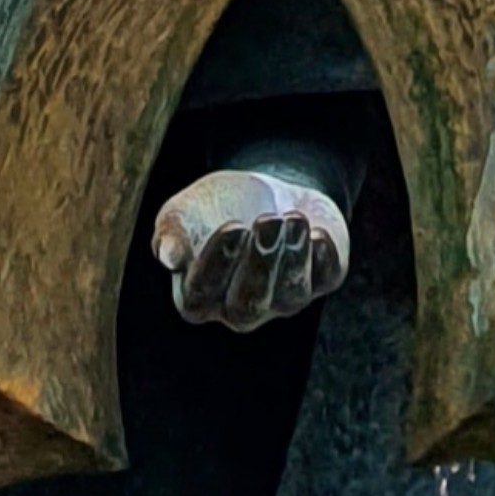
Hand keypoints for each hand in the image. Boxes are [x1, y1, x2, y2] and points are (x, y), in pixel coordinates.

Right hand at [150, 165, 351, 330]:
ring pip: (290, 295)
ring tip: (291, 217)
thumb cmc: (214, 206)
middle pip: (248, 305)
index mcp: (198, 297)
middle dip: (260, 264)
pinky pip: (327, 277)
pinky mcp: (321, 279)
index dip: (218, 263)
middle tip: (268, 220)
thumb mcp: (184, 212)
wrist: (264, 188)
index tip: (233, 226)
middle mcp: (241, 307)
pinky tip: (317, 232)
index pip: (202, 294)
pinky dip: (325, 257)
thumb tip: (167, 256)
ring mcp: (283, 299)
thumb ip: (170, 231)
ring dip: (293, 256)